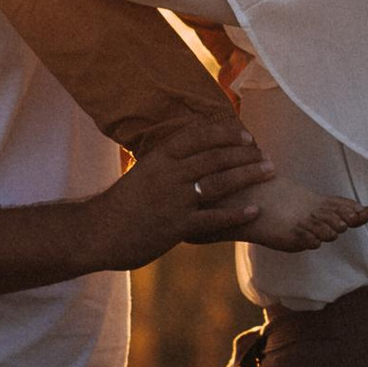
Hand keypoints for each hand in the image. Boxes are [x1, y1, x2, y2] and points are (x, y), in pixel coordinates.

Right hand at [93, 116, 275, 268]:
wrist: (98, 233)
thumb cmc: (120, 205)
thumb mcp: (141, 173)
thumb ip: (166, 164)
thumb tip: (188, 155)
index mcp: (159, 158)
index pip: (198, 137)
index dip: (225, 133)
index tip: (245, 135)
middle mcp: (169, 175)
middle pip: (215, 157)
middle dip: (244, 154)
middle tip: (264, 154)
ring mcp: (174, 201)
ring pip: (220, 183)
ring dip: (248, 176)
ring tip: (269, 172)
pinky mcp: (178, 227)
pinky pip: (215, 218)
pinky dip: (238, 213)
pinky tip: (255, 210)